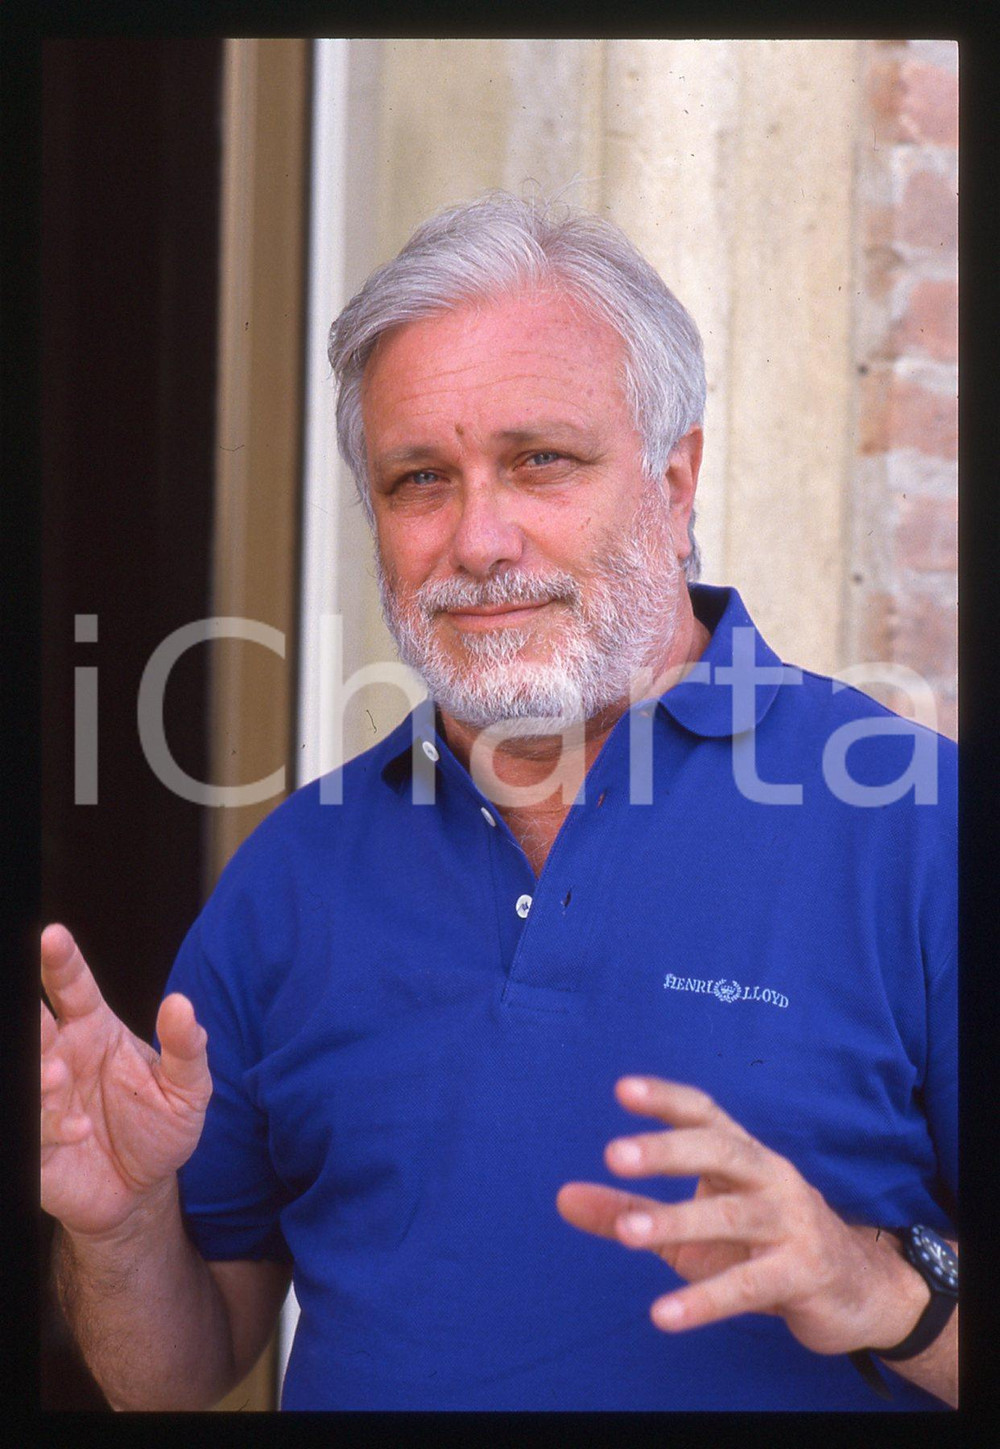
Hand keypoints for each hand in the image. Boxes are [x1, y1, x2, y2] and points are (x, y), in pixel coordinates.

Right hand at [41, 924, 211, 1239]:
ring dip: (37, 1075)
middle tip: (41, 1020)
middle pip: (35, 1026)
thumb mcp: (188, 1090)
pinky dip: (50, 1126)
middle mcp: (61, 1058)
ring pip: (25, 1074)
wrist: (143, 1189)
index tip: (53, 936)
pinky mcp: (37, 1144)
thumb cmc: (160, 1126)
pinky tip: (79, 1131)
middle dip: (33, 1020)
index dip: (61, 962)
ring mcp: (45, 1100)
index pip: (71, 988)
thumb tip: (182, 1004)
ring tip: (55, 1077)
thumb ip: (188, 1048)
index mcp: (93, 1032)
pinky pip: (33, 1128)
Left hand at [556, 1076, 928, 1356]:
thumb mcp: (689, 1228)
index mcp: (743, 1155)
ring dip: (678, 1221)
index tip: (622, 1089)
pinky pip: (750, 1284)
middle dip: (668, 1150)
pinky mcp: (804, 1272)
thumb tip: (561, 1197)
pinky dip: (707, 1299)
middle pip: (720, 1150)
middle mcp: (770, 1176)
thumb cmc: (758, 1247)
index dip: (666, 1100)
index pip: (704, 1114)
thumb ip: (626, 1211)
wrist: (854, 1291)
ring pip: (732, 1215)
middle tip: (614, 1154)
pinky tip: (664, 1314)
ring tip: (628, 1232)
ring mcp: (792, 1222)